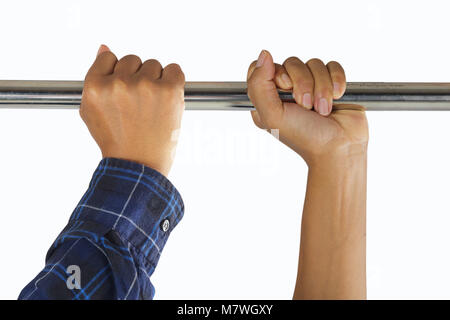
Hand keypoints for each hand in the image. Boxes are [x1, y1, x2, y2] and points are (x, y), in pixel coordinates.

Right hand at [80, 45, 184, 175]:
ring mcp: (145, 86)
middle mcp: (119, 83)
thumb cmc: (116, 140)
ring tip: (152, 106)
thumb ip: (95, 78)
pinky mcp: (169, 90)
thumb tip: (104, 48)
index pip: (109, 57)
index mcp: (95, 87)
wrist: (139, 165)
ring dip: (155, 80)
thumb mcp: (92, 111)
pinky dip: (174, 80)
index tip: (124, 91)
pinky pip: (174, 68)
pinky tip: (167, 99)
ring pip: (153, 64)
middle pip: (132, 60)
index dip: (118, 74)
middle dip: (136, 77)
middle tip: (139, 103)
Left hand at [246, 50, 367, 165]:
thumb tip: (264, 54)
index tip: (285, 89)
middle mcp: (287, 90)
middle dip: (303, 84)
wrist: (340, 147)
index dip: (275, 73)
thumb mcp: (273, 115)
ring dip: (322, 87)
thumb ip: (259, 85)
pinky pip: (332, 66)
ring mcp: (310, 85)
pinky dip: (336, 81)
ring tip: (323, 109)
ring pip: (313, 63)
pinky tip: (338, 98)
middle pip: (291, 62)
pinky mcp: (331, 83)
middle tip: (307, 106)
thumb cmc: (305, 137)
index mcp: (267, 98)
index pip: (262, 67)